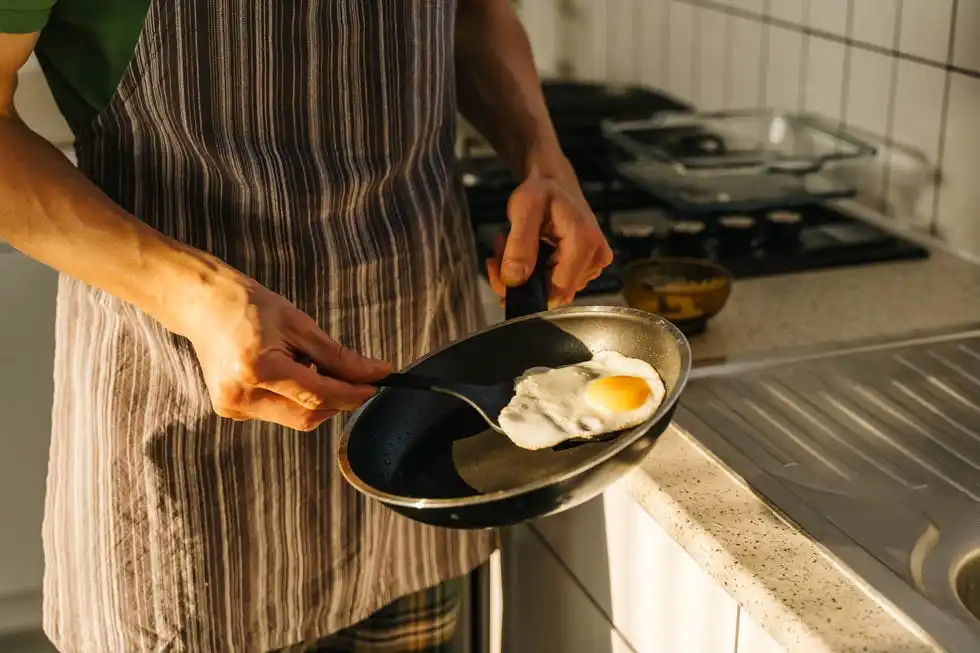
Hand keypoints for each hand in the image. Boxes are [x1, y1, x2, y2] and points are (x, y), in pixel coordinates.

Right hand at [183, 274, 391, 430]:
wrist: (202, 305)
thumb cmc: (250, 306)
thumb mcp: (299, 324)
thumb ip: (337, 356)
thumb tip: (375, 373)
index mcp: (258, 369)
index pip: (318, 395)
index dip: (353, 393)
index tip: (378, 384)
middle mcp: (241, 395)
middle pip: (307, 416)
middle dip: (338, 401)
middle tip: (356, 380)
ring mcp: (233, 407)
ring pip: (294, 418)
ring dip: (316, 400)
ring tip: (308, 364)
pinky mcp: (230, 410)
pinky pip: (277, 413)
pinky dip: (294, 399)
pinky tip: (286, 372)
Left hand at [487, 171, 612, 306]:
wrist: (556, 182)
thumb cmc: (541, 191)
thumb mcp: (524, 209)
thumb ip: (519, 244)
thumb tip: (514, 280)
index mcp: (584, 243)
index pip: (557, 290)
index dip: (526, 289)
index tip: (501, 271)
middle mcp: (596, 258)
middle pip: (555, 293)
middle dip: (523, 281)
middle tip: (499, 257)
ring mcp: (596, 264)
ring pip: (555, 290)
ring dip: (529, 277)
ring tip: (513, 250)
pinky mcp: (590, 266)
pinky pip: (561, 283)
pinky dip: (539, 274)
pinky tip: (528, 255)